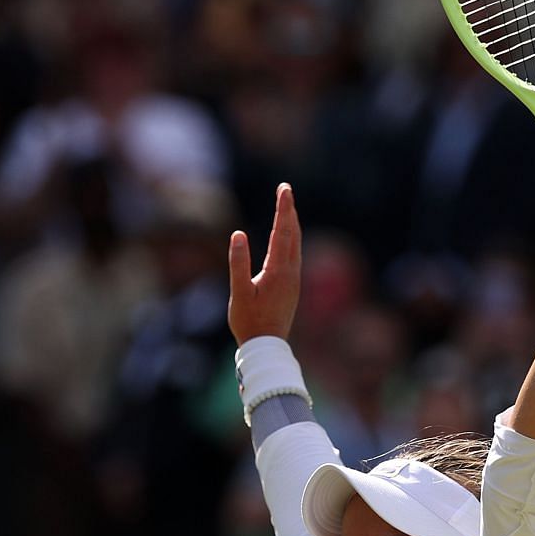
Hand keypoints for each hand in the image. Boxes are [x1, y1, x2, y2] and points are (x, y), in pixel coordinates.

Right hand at [227, 184, 301, 344]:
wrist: (267, 346)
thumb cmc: (249, 321)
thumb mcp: (239, 292)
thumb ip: (238, 263)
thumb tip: (238, 235)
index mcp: (278, 270)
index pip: (282, 231)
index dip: (283, 208)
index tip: (284, 188)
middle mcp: (291, 272)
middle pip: (292, 234)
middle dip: (289, 210)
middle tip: (285, 189)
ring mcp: (294, 280)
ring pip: (296, 244)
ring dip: (292, 223)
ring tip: (288, 207)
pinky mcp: (292, 287)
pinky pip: (295, 255)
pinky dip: (292, 239)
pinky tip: (288, 238)